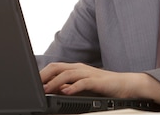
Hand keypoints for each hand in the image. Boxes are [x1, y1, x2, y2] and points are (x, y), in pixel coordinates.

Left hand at [39, 62, 159, 105]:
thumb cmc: (105, 85)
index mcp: (75, 68)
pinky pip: (83, 82)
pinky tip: (66, 92)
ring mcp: (89, 73)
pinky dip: (73, 87)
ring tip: (46, 89)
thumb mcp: (83, 85)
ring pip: (68, 74)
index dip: (42, 73)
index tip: (33, 83)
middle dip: (44, 75)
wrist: (126, 84)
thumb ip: (70, 86)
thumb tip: (54, 89)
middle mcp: (80, 68)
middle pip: (57, 67)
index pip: (54, 67)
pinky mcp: (97, 81)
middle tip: (35, 85)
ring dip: (55, 81)